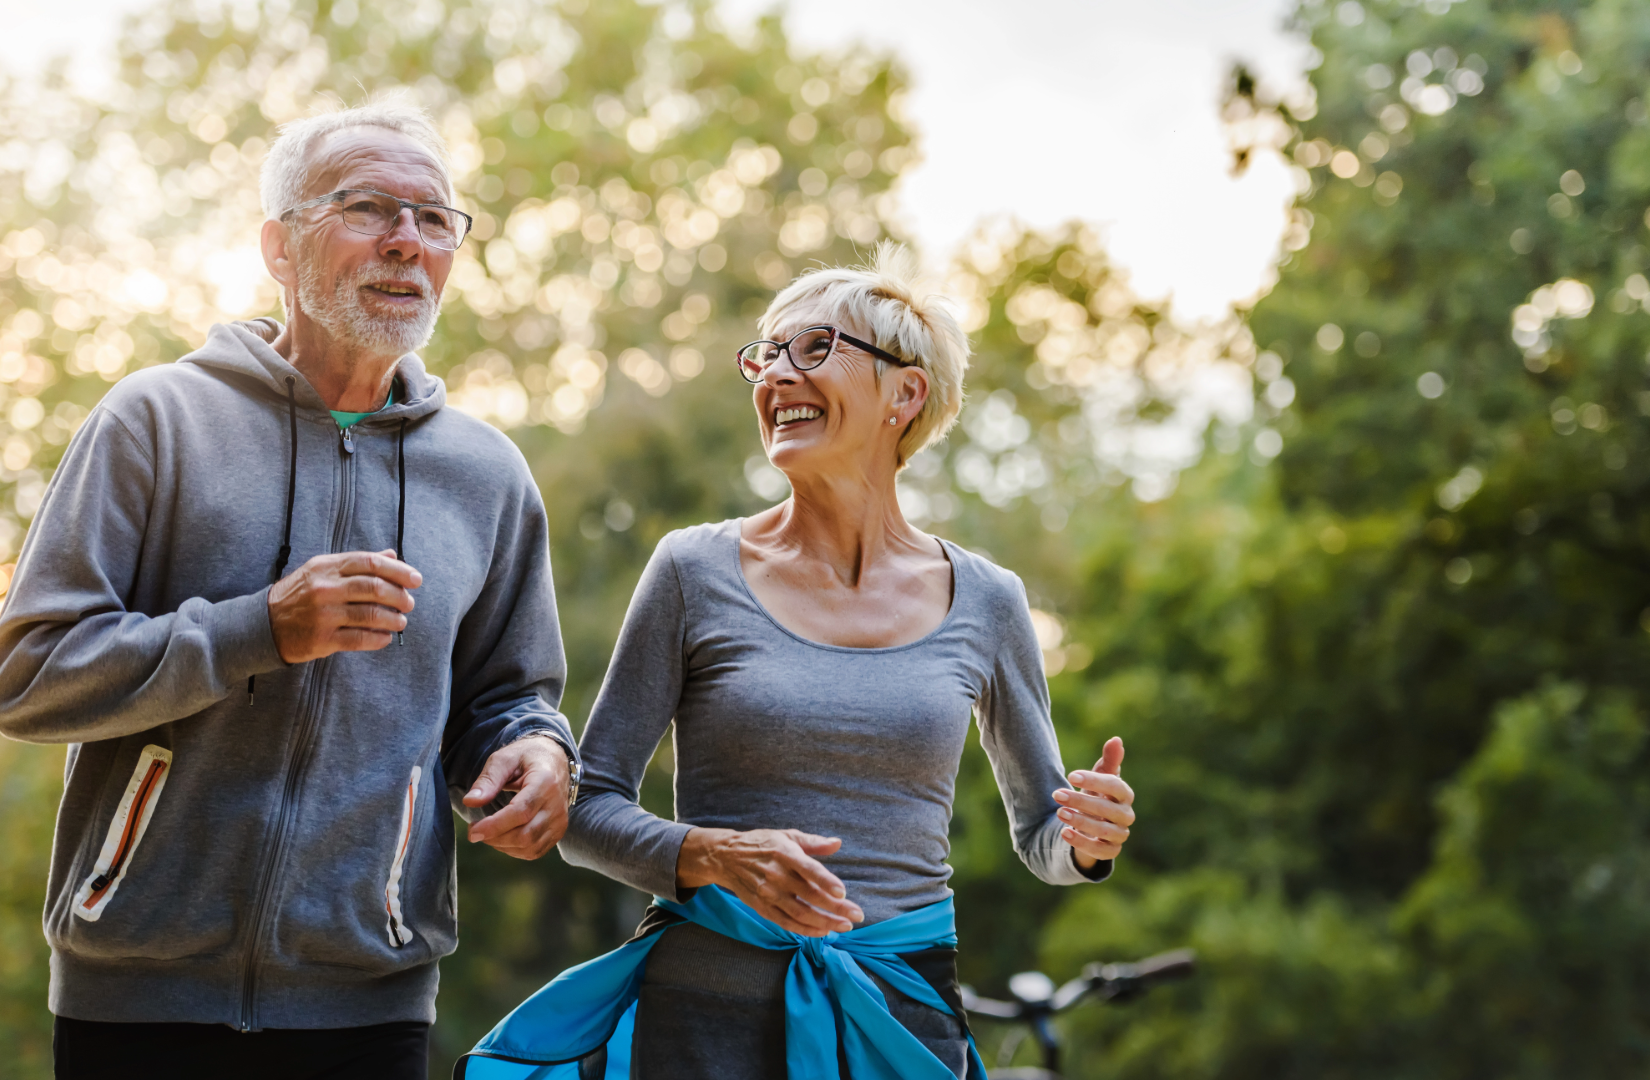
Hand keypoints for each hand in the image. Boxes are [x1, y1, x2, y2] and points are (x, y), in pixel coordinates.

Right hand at [268, 549, 420, 663]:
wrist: (263, 623)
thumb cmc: (300, 594)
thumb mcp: (323, 570)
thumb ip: (357, 564)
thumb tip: (391, 554)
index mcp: (327, 567)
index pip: (370, 563)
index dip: (398, 570)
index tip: (416, 579)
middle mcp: (325, 588)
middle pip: (374, 588)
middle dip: (399, 596)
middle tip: (409, 603)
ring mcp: (323, 614)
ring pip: (371, 615)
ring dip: (393, 619)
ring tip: (400, 622)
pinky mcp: (322, 639)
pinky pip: (360, 639)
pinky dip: (379, 639)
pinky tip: (386, 638)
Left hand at [462, 736, 570, 858]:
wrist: (555, 760)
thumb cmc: (527, 757)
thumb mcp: (505, 758)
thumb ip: (488, 779)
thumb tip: (470, 801)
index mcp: (545, 782)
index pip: (521, 812)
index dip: (495, 825)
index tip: (472, 831)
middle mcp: (557, 805)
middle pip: (525, 835)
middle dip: (494, 838)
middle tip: (474, 830)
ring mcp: (560, 820)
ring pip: (529, 847)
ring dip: (502, 846)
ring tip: (488, 832)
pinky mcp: (558, 831)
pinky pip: (535, 851)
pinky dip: (514, 850)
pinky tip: (502, 837)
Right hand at [676, 827, 862, 936]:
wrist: (726, 857)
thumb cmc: (762, 844)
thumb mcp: (787, 836)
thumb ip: (813, 842)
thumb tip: (837, 843)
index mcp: (785, 853)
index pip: (808, 869)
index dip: (825, 881)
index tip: (843, 892)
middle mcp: (776, 875)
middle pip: (810, 896)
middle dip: (836, 908)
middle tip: (857, 916)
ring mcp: (768, 894)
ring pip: (800, 913)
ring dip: (824, 922)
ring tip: (845, 926)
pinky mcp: (762, 907)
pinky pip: (786, 923)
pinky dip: (805, 930)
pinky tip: (822, 931)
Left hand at [1055, 736, 1134, 868]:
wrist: (1091, 824)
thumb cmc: (1097, 796)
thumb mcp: (1098, 778)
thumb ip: (1108, 761)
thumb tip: (1116, 739)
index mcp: (1124, 795)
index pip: (1116, 787)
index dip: (1095, 781)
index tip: (1071, 776)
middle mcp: (1126, 815)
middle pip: (1108, 810)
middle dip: (1081, 802)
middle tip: (1057, 794)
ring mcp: (1120, 835)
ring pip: (1104, 831)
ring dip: (1081, 821)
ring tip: (1059, 812)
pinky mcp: (1110, 851)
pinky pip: (1100, 851)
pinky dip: (1082, 843)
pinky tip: (1064, 833)